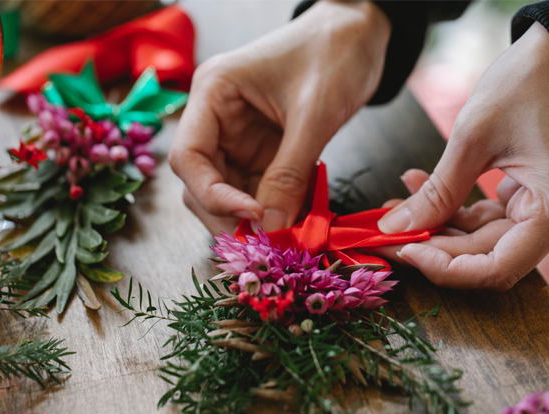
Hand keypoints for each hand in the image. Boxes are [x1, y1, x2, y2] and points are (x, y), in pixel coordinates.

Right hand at [169, 0, 390, 234]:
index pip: (189, 157)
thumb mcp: (314, 114)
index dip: (214, 195)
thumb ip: (289, 173)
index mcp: (213, 93)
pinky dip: (274, 210)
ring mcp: (237, 137)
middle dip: (231, 216)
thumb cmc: (334, 53)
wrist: (359, 34)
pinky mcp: (260, 150)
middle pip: (202, 182)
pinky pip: (257, 190)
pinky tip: (295, 221)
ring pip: (229, 193)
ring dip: (254, 219)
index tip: (254, 216)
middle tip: (265, 244)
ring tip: (285, 236)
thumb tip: (271, 228)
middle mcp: (216, 118)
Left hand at [373, 22, 548, 289]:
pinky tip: (419, 187)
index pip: (495, 268)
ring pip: (483, 237)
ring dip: (438, 223)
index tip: (403, 250)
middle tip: (386, 230)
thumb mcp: (474, 138)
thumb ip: (436, 192)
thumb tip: (395, 227)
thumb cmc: (531, 82)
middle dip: (432, 243)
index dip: (444, 268)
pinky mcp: (538, 196)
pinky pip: (490, 216)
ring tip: (396, 204)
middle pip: (485, 254)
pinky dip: (455, 206)